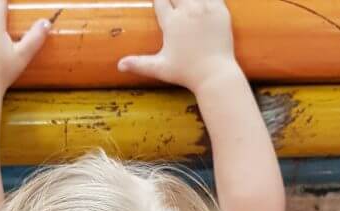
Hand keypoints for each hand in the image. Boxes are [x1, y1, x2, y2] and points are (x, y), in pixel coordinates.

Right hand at [118, 0, 238, 93]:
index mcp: (171, 23)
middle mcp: (188, 11)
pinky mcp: (220, 10)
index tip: (159, 3)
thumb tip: (119, 65)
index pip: (161, 1)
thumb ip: (139, 64)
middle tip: (172, 4)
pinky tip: (201, 1)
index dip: (159, 0)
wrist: (214, 75)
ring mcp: (205, 8)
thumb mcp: (160, 68)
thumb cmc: (186, 74)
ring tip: (184, 3)